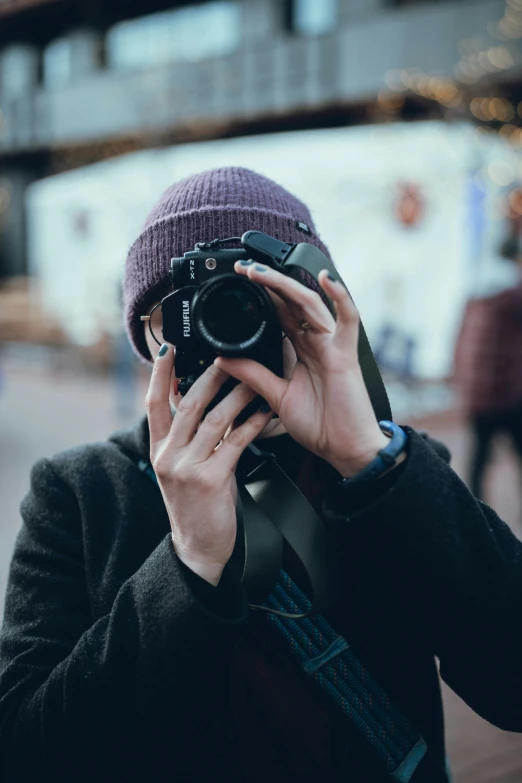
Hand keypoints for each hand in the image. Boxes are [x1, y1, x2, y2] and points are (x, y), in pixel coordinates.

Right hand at [145, 344, 273, 584]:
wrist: (198, 548)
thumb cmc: (196, 505)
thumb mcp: (181, 467)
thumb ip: (187, 436)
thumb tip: (200, 399)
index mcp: (159, 449)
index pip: (154, 403)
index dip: (161, 374)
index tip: (169, 348)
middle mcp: (168, 456)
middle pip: (188, 405)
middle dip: (209, 376)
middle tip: (227, 356)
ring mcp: (187, 468)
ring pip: (215, 419)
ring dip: (237, 395)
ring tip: (254, 379)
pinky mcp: (210, 480)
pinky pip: (236, 442)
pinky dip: (253, 424)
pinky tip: (265, 412)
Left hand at [214, 262, 388, 477]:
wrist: (344, 450)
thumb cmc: (320, 425)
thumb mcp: (276, 396)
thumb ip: (253, 375)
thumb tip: (224, 359)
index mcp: (302, 350)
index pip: (280, 313)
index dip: (261, 295)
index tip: (238, 282)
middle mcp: (317, 342)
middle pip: (292, 301)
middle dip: (268, 282)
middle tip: (243, 269)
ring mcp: (332, 345)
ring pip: (311, 303)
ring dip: (286, 284)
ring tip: (261, 271)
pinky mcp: (346, 354)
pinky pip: (348, 319)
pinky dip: (340, 297)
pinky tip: (327, 280)